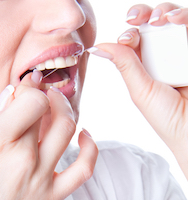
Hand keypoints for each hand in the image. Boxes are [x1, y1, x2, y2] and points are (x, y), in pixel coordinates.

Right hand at [0, 70, 97, 198]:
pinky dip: (90, 148)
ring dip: (66, 109)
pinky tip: (83, 135)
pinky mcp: (53, 195)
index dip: (31, 89)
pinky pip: (84, 168)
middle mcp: (23, 161)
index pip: (32, 101)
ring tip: (59, 103)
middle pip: (47, 110)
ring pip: (67, 129)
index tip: (29, 86)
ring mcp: (41, 179)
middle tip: (39, 93)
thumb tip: (17, 91)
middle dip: (44, 95)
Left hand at [88, 3, 187, 178]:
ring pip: (172, 22)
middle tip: (139, 18)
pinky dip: (184, 18)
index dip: (129, 34)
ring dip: (164, 13)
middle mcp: (162, 57)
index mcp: (144, 66)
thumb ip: (125, 65)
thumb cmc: (166, 116)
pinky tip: (176, 19)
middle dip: (144, 16)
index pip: (134, 41)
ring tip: (160, 18)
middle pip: (151, 27)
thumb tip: (98, 47)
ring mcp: (181, 52)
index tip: (125, 39)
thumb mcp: (140, 90)